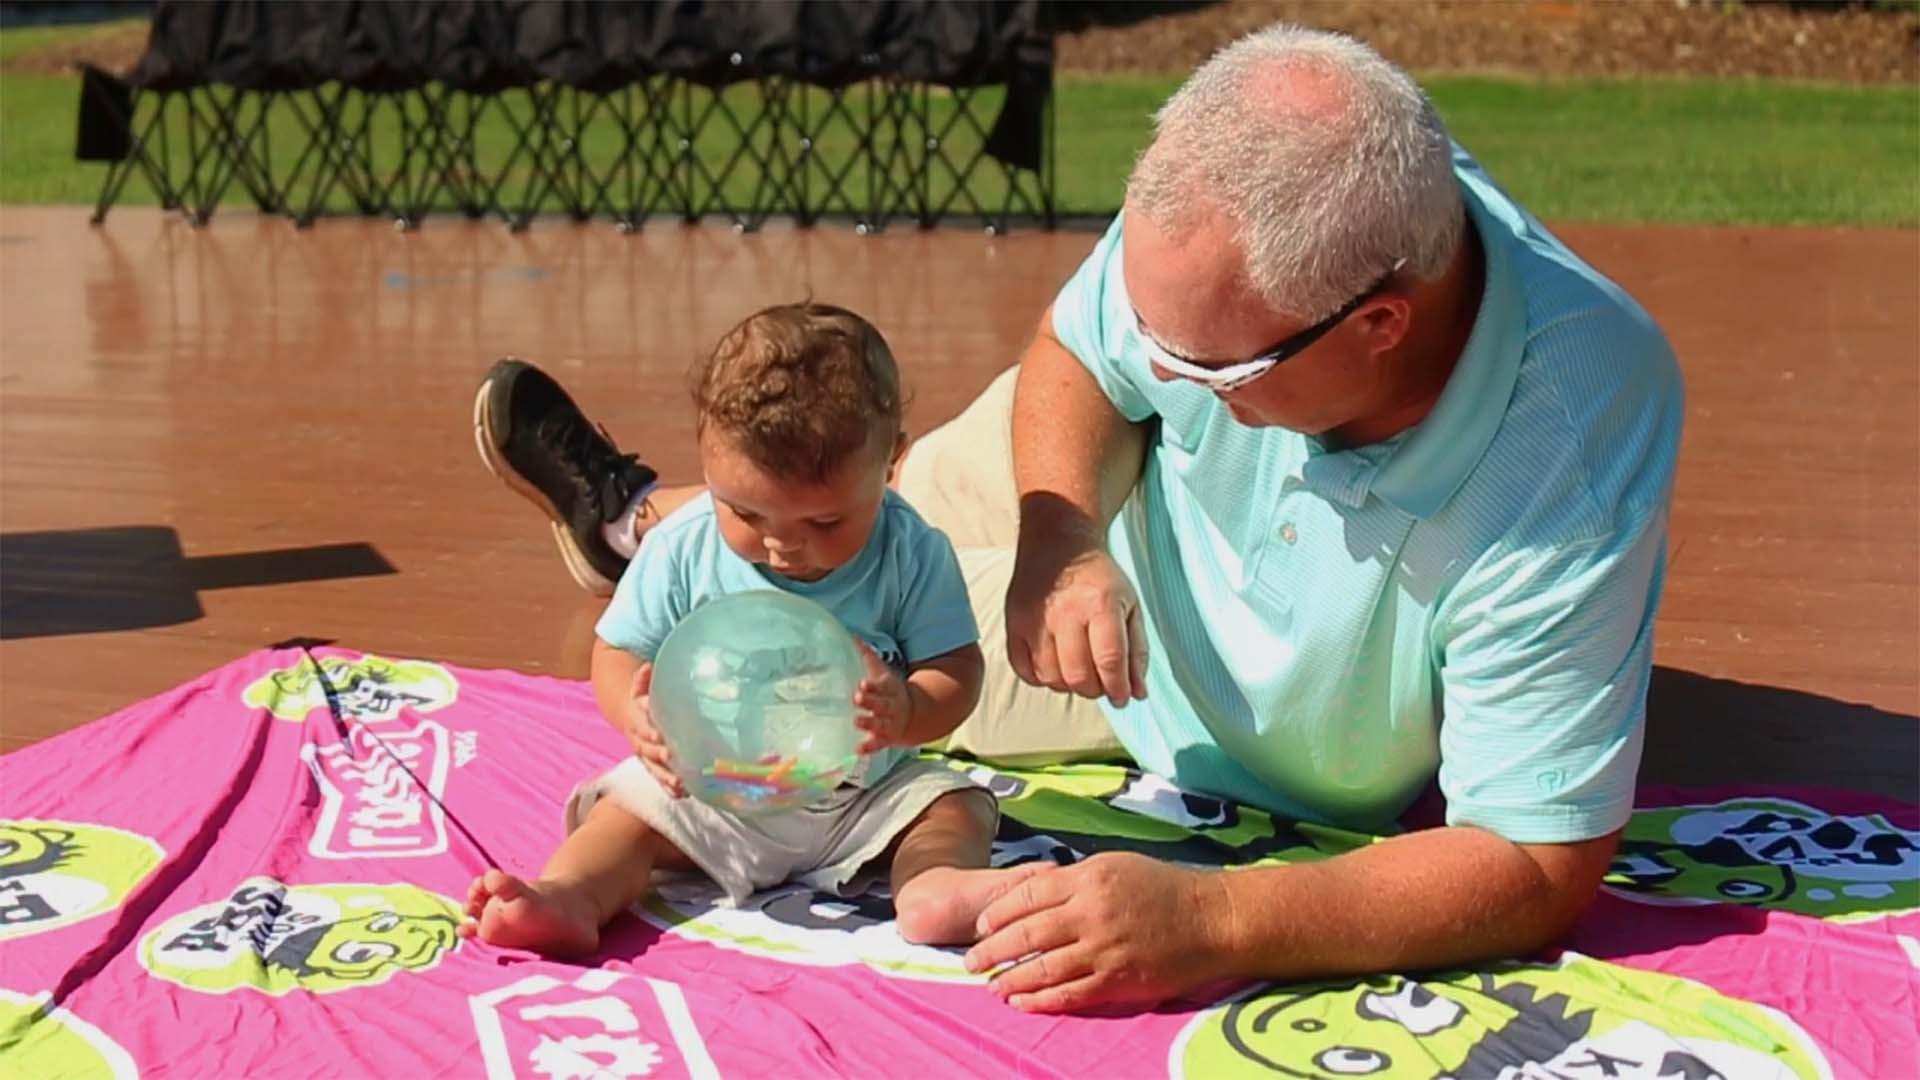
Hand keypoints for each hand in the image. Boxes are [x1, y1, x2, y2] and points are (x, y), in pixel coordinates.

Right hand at [625, 664, 683, 796]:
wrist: (630, 716)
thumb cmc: (643, 700)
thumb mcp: (640, 689)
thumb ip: (643, 680)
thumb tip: (648, 665)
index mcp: (636, 719)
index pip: (640, 724)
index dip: (647, 730)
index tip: (658, 735)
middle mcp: (638, 739)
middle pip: (646, 750)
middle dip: (659, 756)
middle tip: (673, 760)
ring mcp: (645, 755)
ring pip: (653, 768)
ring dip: (665, 777)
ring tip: (680, 785)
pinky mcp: (653, 765)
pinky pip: (659, 778)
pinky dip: (668, 787)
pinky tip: (682, 794)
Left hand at [851, 640, 912, 753]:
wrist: (912, 714)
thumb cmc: (888, 690)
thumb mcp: (881, 672)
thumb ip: (866, 655)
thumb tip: (851, 636)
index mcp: (889, 689)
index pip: (881, 686)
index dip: (872, 686)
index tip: (862, 684)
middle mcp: (891, 707)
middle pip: (882, 705)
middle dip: (870, 702)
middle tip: (857, 698)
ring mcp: (890, 724)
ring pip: (880, 724)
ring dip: (869, 724)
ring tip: (856, 722)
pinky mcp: (886, 738)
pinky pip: (878, 744)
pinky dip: (869, 747)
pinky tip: (857, 750)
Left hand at [964, 852, 1227, 1012]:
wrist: (1210, 919)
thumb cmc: (1163, 887)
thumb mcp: (1115, 866)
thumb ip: (1075, 879)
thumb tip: (1038, 890)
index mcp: (1087, 879)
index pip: (1028, 895)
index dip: (999, 912)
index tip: (981, 925)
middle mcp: (1090, 913)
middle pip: (1027, 934)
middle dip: (993, 949)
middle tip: (971, 961)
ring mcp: (1103, 949)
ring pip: (1043, 968)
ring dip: (1011, 979)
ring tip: (991, 987)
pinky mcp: (1118, 980)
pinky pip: (1070, 994)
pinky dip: (1041, 1000)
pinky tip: (1022, 1003)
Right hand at [1005, 542, 1148, 705]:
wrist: (1058, 542)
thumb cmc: (1098, 577)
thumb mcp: (1130, 606)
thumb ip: (1136, 651)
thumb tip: (1137, 693)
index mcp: (1100, 604)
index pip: (1108, 661)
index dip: (1117, 688)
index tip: (1122, 698)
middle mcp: (1065, 612)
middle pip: (1078, 676)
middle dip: (1094, 689)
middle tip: (1100, 681)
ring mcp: (1035, 618)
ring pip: (1051, 678)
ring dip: (1069, 684)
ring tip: (1079, 669)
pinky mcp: (1014, 623)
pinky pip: (1025, 670)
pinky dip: (1042, 677)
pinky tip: (1056, 662)